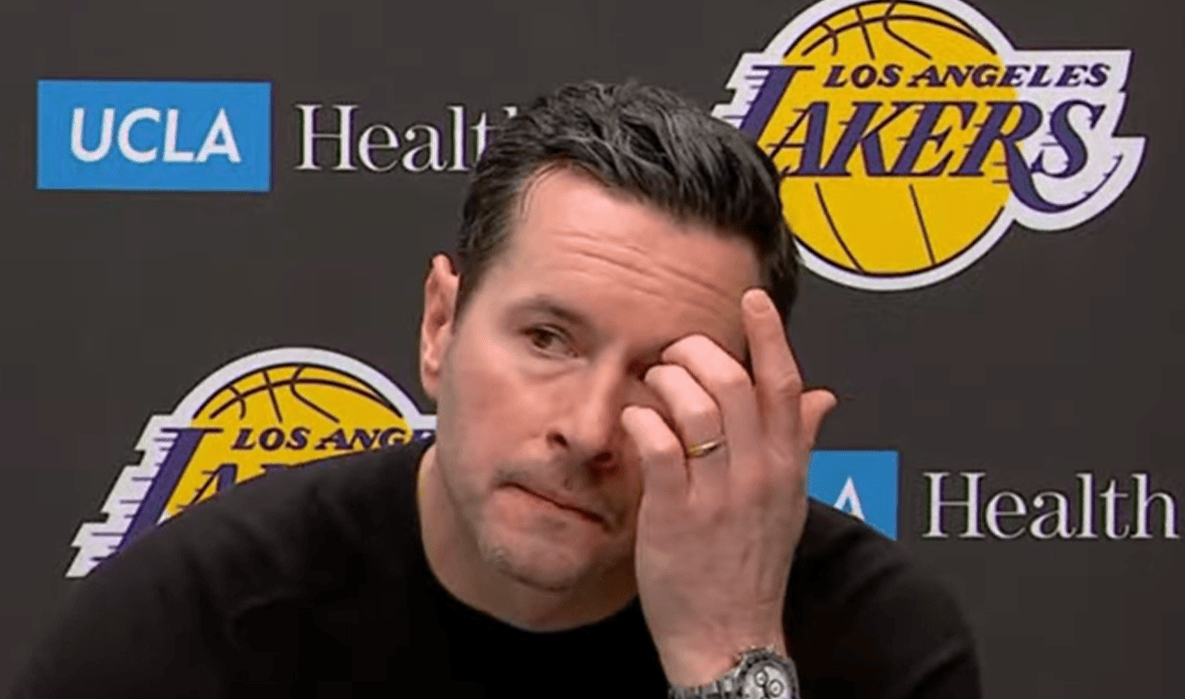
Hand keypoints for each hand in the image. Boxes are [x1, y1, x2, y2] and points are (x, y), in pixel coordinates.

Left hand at [620, 288, 836, 685]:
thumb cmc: (751, 565)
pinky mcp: (676, 515)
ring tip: (651, 384)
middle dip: (699, 352)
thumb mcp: (789, 501)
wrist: (728, 634)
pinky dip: (642, 420)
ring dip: (667, 381)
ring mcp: (718, 495)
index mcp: (787, 467)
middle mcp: (758, 475)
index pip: (785, 385)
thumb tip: (821, 396)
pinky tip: (634, 420)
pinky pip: (659, 446)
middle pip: (736, 384)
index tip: (752, 300)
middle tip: (675, 352)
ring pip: (697, 407)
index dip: (770, 335)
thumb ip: (800, 443)